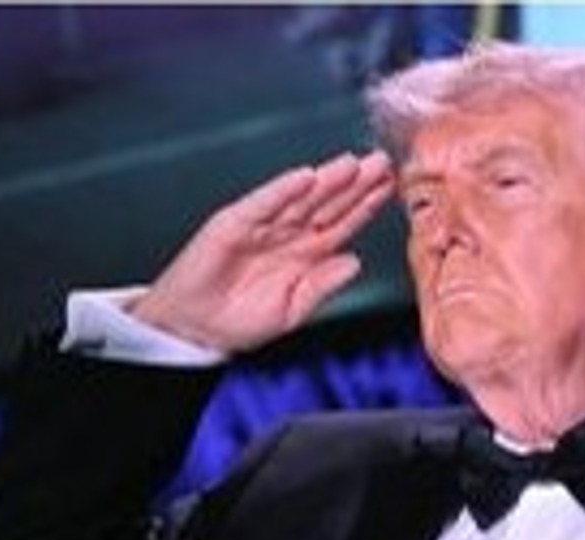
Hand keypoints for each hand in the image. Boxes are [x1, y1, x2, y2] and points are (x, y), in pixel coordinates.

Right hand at [132, 150, 394, 353]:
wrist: (194, 331)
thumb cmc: (239, 322)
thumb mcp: (291, 311)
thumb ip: (322, 286)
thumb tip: (354, 263)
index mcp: (306, 254)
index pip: (342, 223)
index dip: (366, 206)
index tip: (390, 188)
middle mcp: (287, 234)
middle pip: (327, 204)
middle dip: (353, 184)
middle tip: (381, 163)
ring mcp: (261, 226)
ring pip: (299, 199)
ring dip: (325, 181)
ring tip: (351, 165)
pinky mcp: (232, 223)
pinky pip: (262, 204)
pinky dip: (282, 190)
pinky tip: (305, 178)